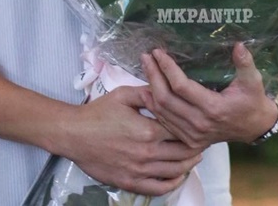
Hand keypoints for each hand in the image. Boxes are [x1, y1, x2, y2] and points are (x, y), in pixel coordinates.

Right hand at [62, 85, 202, 195]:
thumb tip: (164, 89)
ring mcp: (139, 170)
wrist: (74, 135)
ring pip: (174, 172)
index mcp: (147, 129)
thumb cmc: (98, 112)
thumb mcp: (123, 95)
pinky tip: (178, 176)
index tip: (197, 122)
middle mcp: (146, 153)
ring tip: (195, 157)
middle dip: (195, 147)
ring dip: (189, 165)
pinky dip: (172, 184)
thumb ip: (146, 92)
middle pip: (181, 153)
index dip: (191, 127)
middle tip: (202, 140)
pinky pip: (158, 188)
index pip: (179, 130)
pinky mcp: (130, 182)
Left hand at [140, 43, 277, 149]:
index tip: (158, 52)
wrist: (253, 128)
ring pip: (162, 112)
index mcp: (213, 108)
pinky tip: (147, 91)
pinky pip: (165, 123)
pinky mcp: (188, 140)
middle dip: (153, 75)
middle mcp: (199, 124)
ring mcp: (192, 134)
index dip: (167, 68)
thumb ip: (245, 63)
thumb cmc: (252, 100)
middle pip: (166, 99)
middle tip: (146, 57)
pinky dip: (153, 106)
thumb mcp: (253, 81)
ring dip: (150, 89)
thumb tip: (239, 45)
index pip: (181, 86)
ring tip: (145, 68)